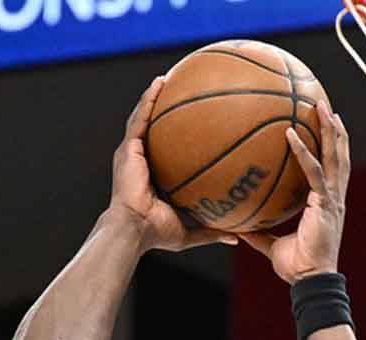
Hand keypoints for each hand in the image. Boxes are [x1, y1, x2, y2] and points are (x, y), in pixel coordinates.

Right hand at [110, 77, 237, 252]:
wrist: (134, 230)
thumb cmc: (157, 233)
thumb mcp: (191, 231)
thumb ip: (212, 230)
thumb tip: (237, 237)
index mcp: (151, 175)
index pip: (163, 150)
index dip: (174, 136)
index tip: (191, 122)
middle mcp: (139, 160)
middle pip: (152, 128)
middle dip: (163, 108)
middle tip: (179, 91)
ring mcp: (131, 153)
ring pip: (143, 117)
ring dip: (154, 96)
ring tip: (167, 77)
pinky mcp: (127, 149)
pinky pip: (140, 119)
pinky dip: (149, 100)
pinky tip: (160, 84)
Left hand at [241, 100, 348, 282]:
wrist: (310, 280)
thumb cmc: (296, 267)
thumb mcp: (271, 245)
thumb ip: (257, 233)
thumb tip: (236, 226)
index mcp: (327, 203)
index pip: (331, 168)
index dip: (331, 147)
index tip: (325, 127)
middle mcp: (333, 197)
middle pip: (338, 156)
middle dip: (334, 130)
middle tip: (325, 105)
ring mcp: (332, 199)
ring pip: (334, 157)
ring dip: (329, 130)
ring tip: (322, 107)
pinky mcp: (325, 203)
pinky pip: (313, 172)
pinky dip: (303, 152)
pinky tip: (290, 134)